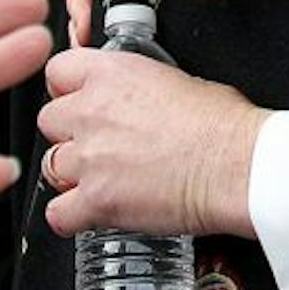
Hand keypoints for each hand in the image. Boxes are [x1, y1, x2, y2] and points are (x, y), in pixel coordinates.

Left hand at [36, 47, 267, 239]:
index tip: (78, 101)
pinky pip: (58, 214)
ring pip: (51, 167)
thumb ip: (143, 88)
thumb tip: (143, 99)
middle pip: (49, 121)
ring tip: (102, 181)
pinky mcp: (97, 200)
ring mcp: (90, 158)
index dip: (68, 90)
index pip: (58, 72)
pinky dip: (71, 218)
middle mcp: (92, 112)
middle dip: (70, 134)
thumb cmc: (226, 125)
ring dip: (73, 176)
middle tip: (97, 145)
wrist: (239, 164)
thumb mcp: (182, 80)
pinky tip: (92, 213)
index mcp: (113, 73)